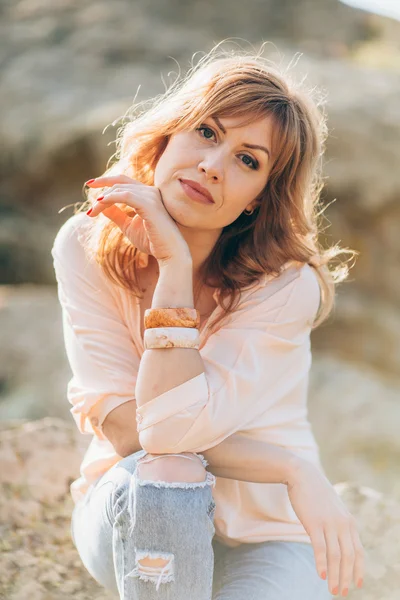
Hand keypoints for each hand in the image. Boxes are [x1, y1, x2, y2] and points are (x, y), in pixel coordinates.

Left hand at [85, 175, 190, 264]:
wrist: (169, 253)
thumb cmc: (152, 241)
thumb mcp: (128, 226)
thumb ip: (116, 214)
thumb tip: (100, 205)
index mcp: (148, 195)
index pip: (124, 181)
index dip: (106, 180)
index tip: (90, 185)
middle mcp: (151, 192)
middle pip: (120, 182)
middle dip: (101, 188)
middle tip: (88, 201)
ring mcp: (151, 196)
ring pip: (120, 189)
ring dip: (103, 199)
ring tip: (92, 212)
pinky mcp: (149, 204)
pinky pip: (125, 195)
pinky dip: (110, 198)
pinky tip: (100, 204)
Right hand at [287, 460, 364, 596]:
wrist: (302, 475)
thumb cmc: (316, 494)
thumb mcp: (334, 509)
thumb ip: (339, 525)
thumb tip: (340, 542)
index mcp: (349, 523)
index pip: (359, 552)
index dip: (358, 570)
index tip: (356, 584)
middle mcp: (343, 524)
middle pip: (349, 557)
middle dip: (346, 578)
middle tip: (341, 593)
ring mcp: (329, 523)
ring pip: (336, 556)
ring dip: (335, 576)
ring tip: (332, 589)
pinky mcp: (314, 522)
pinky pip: (320, 547)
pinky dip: (321, 563)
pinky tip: (321, 575)